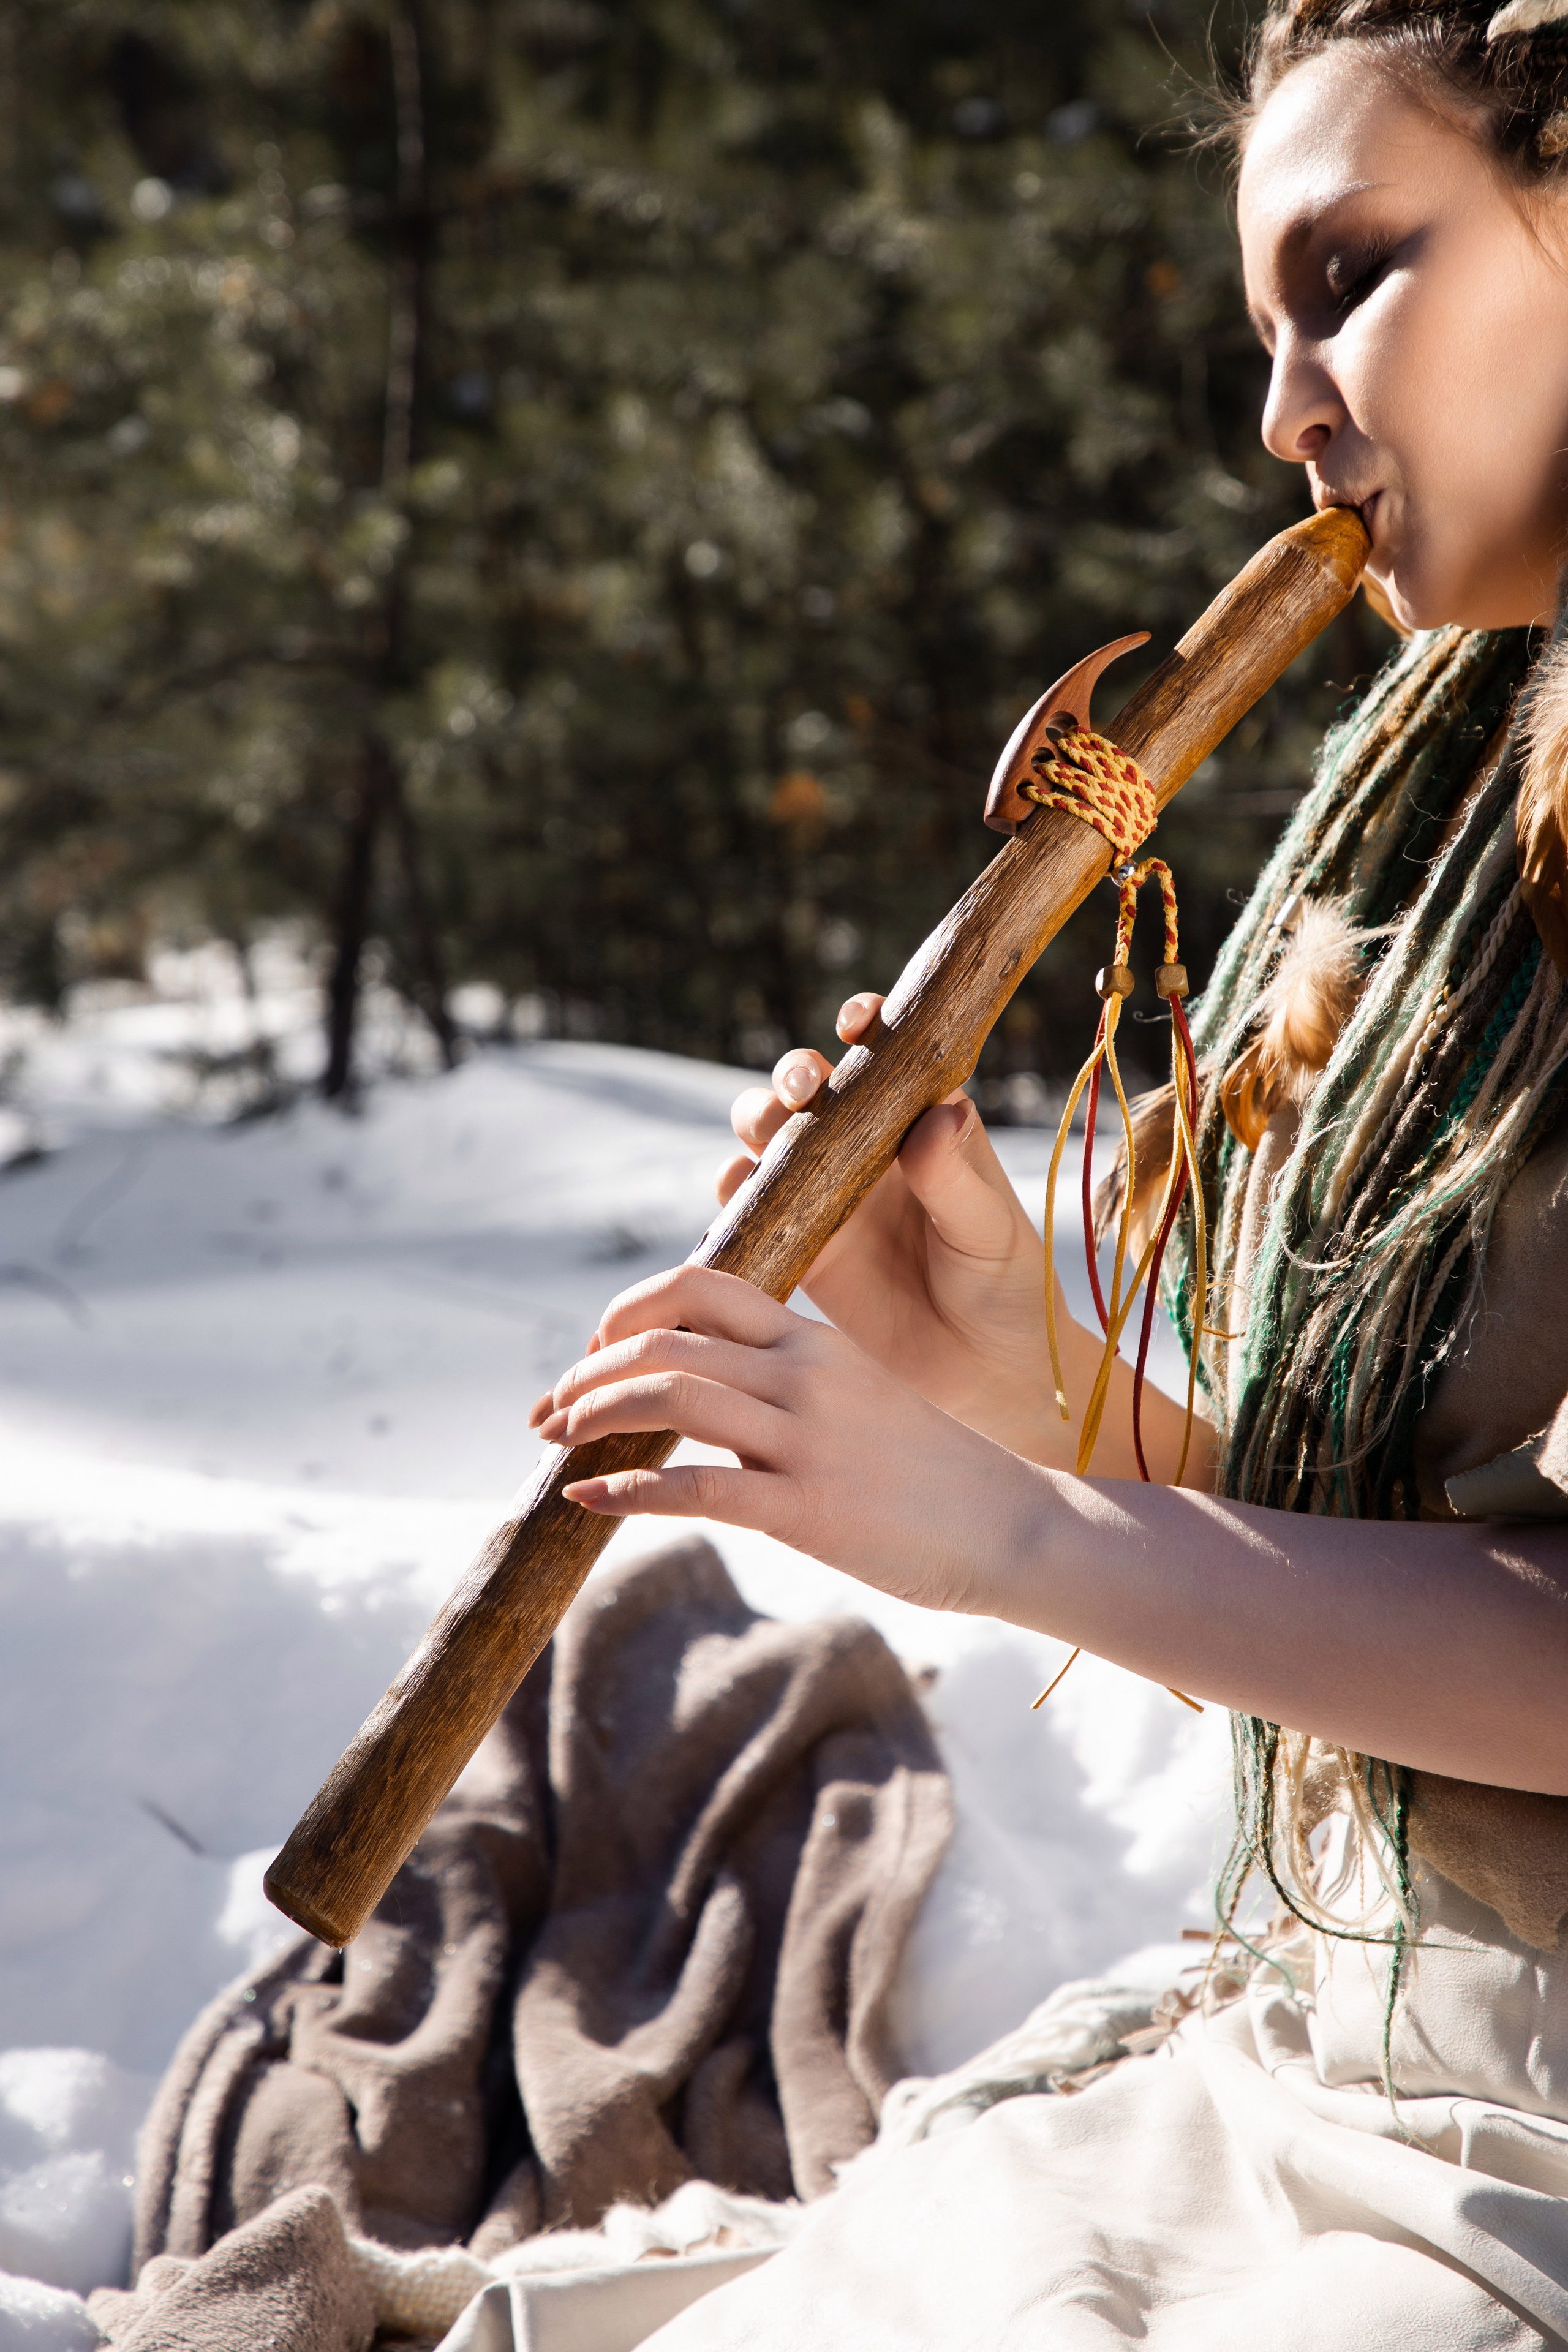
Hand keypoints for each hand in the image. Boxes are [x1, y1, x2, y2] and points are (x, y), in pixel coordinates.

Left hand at [527, 1264, 1043, 1613]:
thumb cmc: (929, 1470)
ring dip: (594, 1413)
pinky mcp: (808, 1509)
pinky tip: (590, 1501)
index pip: (699, 1287)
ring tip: (557, 1441)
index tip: (594, 1349)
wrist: (1014, 1526)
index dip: (627, 1309)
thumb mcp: (858, 1394)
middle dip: (588, 1368)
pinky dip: (628, 1490)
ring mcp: (807, 1440)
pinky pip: (697, 1488)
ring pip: (671, 1394)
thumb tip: (703, 1390)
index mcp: (814, 1340)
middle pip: (667, 1338)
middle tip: (550, 1408)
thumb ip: (786, 1380)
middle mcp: (804, 1375)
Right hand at [718, 993, 1058, 1461]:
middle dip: (795, 1074)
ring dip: (757, 1124)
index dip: (864, 1025)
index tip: (856, 1024)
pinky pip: (749, 1205)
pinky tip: (741, 1195)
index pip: (886, 1054)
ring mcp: (827, 1194)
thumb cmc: (1005, 1288)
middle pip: (811, 1087)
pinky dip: (734, 1192)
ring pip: (769, 1136)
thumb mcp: (987, 1230)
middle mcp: (867, 1148)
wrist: (982, 1374)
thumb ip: (955, 1176)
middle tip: (803, 1090)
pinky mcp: (798, 1245)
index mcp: (922, 1121)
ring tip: (768, 1141)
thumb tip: (939, 1113)